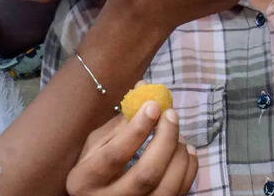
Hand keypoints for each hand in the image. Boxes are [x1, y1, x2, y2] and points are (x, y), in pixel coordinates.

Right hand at [65, 105, 197, 195]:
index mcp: (84, 181)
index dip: (137, 129)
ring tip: (179, 134)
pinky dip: (189, 167)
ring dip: (179, 154)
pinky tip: (186, 150)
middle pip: (146, 174)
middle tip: (171, 114)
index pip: (114, 156)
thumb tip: (144, 89)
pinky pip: (180, 192)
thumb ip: (119, 121)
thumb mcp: (96, 145)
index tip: (153, 105)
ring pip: (167, 187)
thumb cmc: (97, 166)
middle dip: (164, 139)